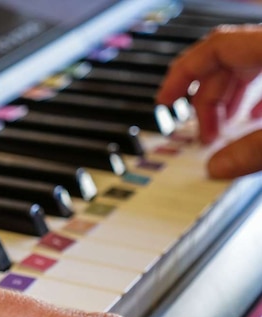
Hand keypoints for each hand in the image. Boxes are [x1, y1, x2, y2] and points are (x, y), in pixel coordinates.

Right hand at [157, 24, 261, 177]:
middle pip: (229, 63)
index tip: (165, 100)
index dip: (182, 74)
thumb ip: (253, 152)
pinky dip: (257, 100)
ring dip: (231, 102)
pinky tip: (255, 120)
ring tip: (223, 132)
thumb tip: (218, 167)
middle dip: (208, 102)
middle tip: (203, 136)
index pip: (214, 47)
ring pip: (252, 69)